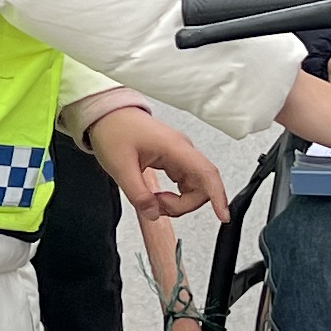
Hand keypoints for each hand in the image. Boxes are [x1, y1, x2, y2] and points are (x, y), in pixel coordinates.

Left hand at [83, 105, 225, 221]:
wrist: (107, 114)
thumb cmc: (114, 130)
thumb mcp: (120, 167)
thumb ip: (138, 194)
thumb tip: (153, 214)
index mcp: (175, 147)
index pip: (206, 173)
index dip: (218, 196)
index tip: (223, 216)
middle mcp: (183, 150)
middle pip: (201, 187)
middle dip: (182, 205)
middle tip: (155, 207)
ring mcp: (180, 155)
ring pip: (193, 188)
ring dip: (177, 202)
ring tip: (152, 201)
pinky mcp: (174, 160)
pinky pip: (184, 184)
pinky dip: (174, 196)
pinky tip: (156, 196)